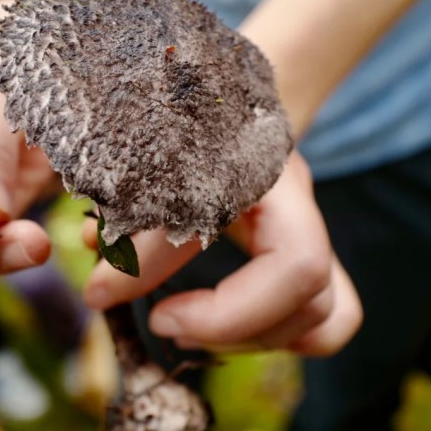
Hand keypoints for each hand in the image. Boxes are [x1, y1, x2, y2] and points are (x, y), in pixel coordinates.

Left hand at [82, 152, 362, 355]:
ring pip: (328, 314)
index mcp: (271, 177)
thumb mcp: (143, 171)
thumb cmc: (170, 126)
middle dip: (235, 328)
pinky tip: (229, 329)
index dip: (229, 312)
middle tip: (164, 323)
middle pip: (315, 295)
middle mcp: (304, 207)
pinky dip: (282, 336)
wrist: (213, 93)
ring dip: (255, 338)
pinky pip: (329, 318)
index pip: (294, 264)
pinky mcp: (310, 255)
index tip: (157, 318)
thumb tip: (101, 294)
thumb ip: (125, 232)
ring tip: (189, 330)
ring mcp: (315, 232)